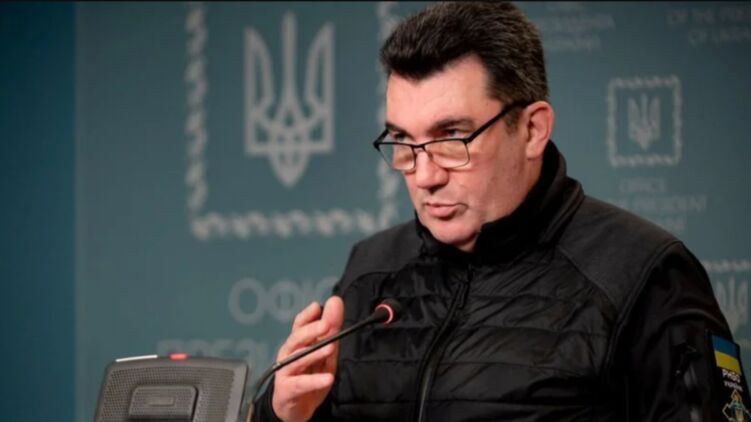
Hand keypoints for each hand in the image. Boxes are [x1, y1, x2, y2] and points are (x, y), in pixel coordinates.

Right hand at [272, 296, 343, 421]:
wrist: (294, 408)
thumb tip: (335, 303)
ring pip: (298, 359)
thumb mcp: (324, 353)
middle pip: (297, 339)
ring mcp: (286, 371)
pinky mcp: (288, 389)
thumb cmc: (308, 376)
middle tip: (326, 324)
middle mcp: (288, 354)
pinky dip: (315, 381)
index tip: (318, 306)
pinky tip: (328, 378)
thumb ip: (331, 330)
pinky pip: (302, 384)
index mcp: (297, 344)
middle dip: (311, 330)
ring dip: (314, 353)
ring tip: (330, 348)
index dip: (307, 315)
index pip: (299, 325)